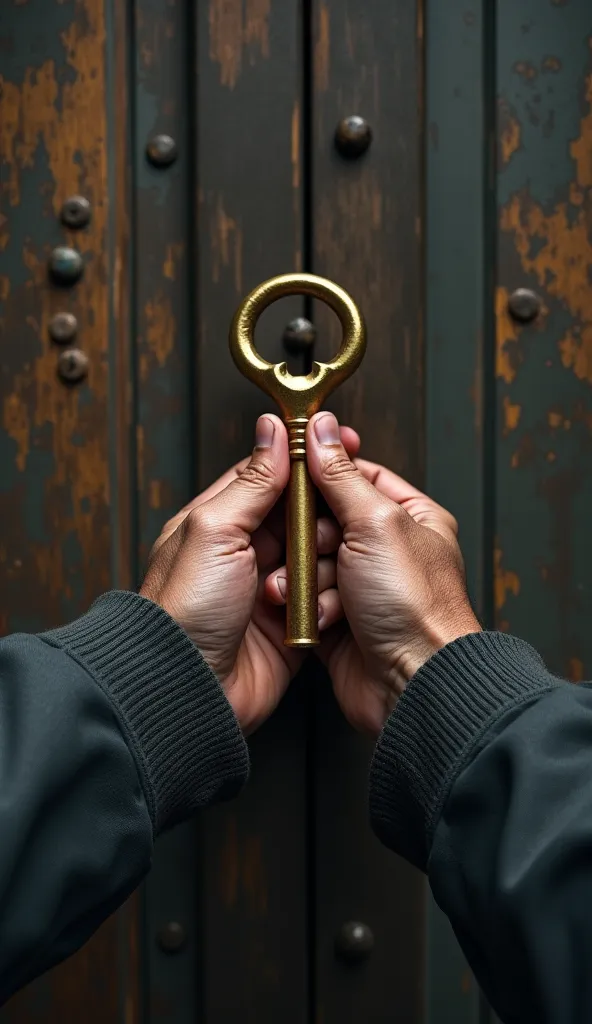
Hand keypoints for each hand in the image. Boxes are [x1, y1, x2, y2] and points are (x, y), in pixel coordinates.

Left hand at [140, 414, 358, 734]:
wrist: (188, 686)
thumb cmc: (185, 610)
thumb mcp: (215, 531)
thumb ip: (251, 483)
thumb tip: (273, 431)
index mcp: (218, 523)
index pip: (267, 476)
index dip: (304, 459)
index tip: (341, 444)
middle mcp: (244, 554)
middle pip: (300, 516)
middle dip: (324, 513)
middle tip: (349, 508)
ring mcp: (268, 590)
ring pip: (319, 556)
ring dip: (324, 560)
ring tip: (318, 568)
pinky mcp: (289, 625)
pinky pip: (323, 600)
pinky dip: (329, 598)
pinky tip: (331, 596)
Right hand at [266, 412, 480, 736]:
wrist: (412, 681)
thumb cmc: (414, 606)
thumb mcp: (375, 523)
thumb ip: (341, 476)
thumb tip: (320, 430)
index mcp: (409, 518)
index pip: (358, 476)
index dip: (323, 472)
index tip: (292, 467)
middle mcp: (387, 550)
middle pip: (325, 520)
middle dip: (307, 537)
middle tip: (305, 544)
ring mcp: (364, 588)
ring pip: (311, 562)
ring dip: (303, 576)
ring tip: (303, 589)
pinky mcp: (341, 623)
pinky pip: (307, 601)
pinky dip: (306, 608)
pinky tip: (313, 617)